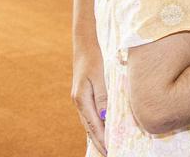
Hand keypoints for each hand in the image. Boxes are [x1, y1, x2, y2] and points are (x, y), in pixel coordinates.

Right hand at [71, 37, 108, 155]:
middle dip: (99, 142)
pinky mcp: (84, 95)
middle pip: (90, 127)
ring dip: (98, 135)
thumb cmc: (93, 58)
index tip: (110, 150)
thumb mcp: (99, 75)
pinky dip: (96, 125)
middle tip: (109, 154)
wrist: (84, 44)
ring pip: (89, 123)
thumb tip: (105, 117)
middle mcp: (79, 102)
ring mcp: (80, 99)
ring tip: (107, 147)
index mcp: (82, 99)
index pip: (93, 125)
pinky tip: (102, 129)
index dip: (102, 139)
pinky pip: (90, 115)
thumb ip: (102, 96)